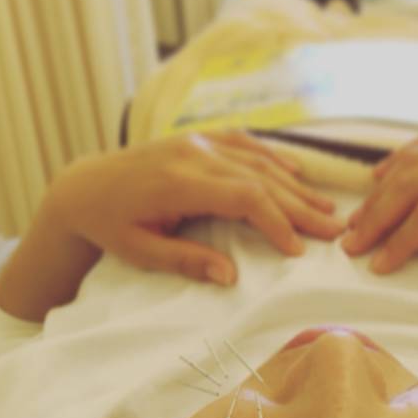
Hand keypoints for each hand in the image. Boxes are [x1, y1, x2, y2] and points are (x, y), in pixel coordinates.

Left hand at [46, 131, 346, 284]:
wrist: (83, 187)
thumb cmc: (110, 225)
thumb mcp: (140, 251)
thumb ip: (186, 261)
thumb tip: (231, 276)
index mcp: (178, 183)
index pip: (244, 198)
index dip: (277, 222)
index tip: (298, 249)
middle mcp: (193, 155)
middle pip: (261, 179)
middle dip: (299, 207)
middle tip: (334, 230)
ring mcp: (196, 143)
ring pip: (258, 162)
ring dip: (295, 186)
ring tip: (326, 208)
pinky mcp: (197, 140)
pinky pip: (244, 144)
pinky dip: (273, 158)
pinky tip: (296, 171)